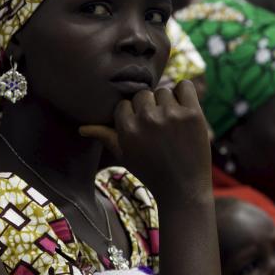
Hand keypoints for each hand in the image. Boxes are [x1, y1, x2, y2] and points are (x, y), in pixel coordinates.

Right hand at [79, 81, 211, 201]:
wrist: (183, 189)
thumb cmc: (150, 172)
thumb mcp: (124, 156)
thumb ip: (105, 137)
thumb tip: (82, 128)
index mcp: (128, 129)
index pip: (125, 104)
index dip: (132, 115)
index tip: (142, 130)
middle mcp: (147, 119)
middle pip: (143, 95)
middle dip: (149, 107)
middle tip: (158, 127)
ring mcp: (171, 115)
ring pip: (163, 91)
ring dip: (167, 103)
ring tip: (172, 124)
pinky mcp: (193, 114)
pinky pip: (185, 85)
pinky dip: (184, 93)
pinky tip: (184, 108)